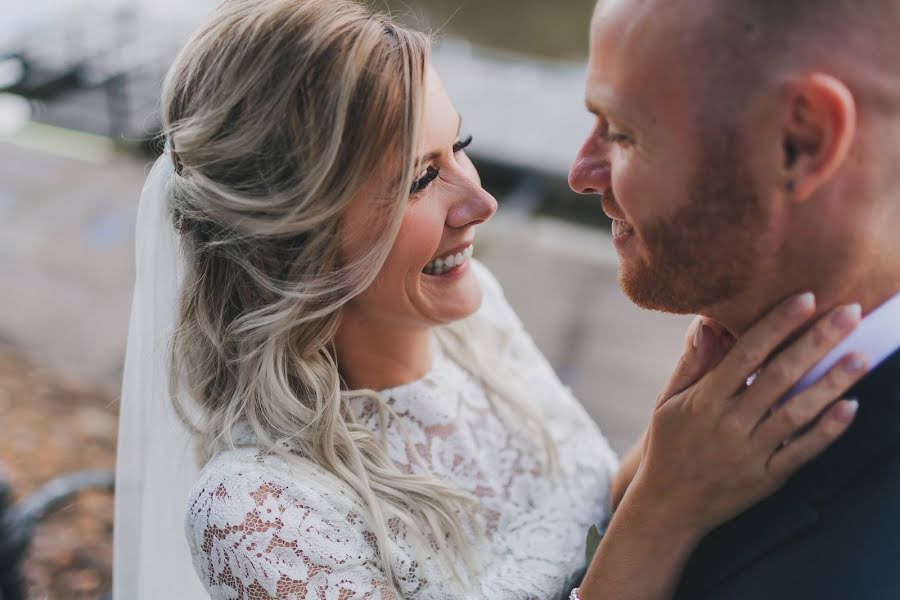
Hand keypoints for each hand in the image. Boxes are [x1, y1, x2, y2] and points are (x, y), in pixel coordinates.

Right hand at [627, 293, 866, 537]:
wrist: (667, 506)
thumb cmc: (668, 447)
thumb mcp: (668, 402)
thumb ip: (692, 364)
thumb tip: (707, 323)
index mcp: (704, 400)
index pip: (745, 354)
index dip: (776, 324)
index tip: (806, 298)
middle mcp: (729, 423)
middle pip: (779, 376)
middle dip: (816, 342)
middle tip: (850, 313)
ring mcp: (750, 452)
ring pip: (797, 412)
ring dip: (832, 383)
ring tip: (862, 356)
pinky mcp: (766, 478)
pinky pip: (802, 451)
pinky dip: (827, 431)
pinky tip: (851, 407)